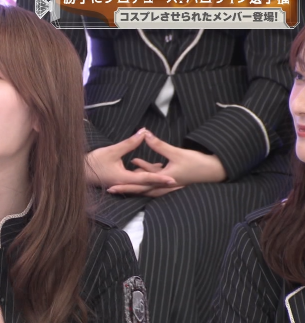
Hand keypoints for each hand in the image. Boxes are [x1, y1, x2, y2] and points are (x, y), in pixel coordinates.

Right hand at [86, 128, 176, 188]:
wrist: (80, 171)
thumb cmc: (93, 162)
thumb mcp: (112, 150)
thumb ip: (129, 143)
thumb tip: (144, 132)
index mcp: (124, 178)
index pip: (146, 179)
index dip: (160, 179)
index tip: (173, 180)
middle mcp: (126, 183)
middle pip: (149, 185)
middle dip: (163, 185)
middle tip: (180, 184)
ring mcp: (124, 183)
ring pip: (144, 183)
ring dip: (157, 180)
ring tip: (172, 176)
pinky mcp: (122, 180)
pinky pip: (138, 179)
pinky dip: (148, 175)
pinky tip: (157, 168)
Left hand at [108, 131, 226, 196]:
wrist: (213, 170)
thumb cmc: (196, 163)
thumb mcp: (175, 152)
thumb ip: (158, 145)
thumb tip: (143, 133)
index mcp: (161, 182)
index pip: (138, 186)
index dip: (124, 186)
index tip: (111, 187)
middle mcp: (162, 186)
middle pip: (140, 188)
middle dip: (126, 187)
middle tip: (110, 189)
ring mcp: (166, 183)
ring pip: (146, 183)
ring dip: (134, 179)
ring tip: (119, 174)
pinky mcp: (170, 177)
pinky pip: (154, 177)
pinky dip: (145, 171)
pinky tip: (138, 163)